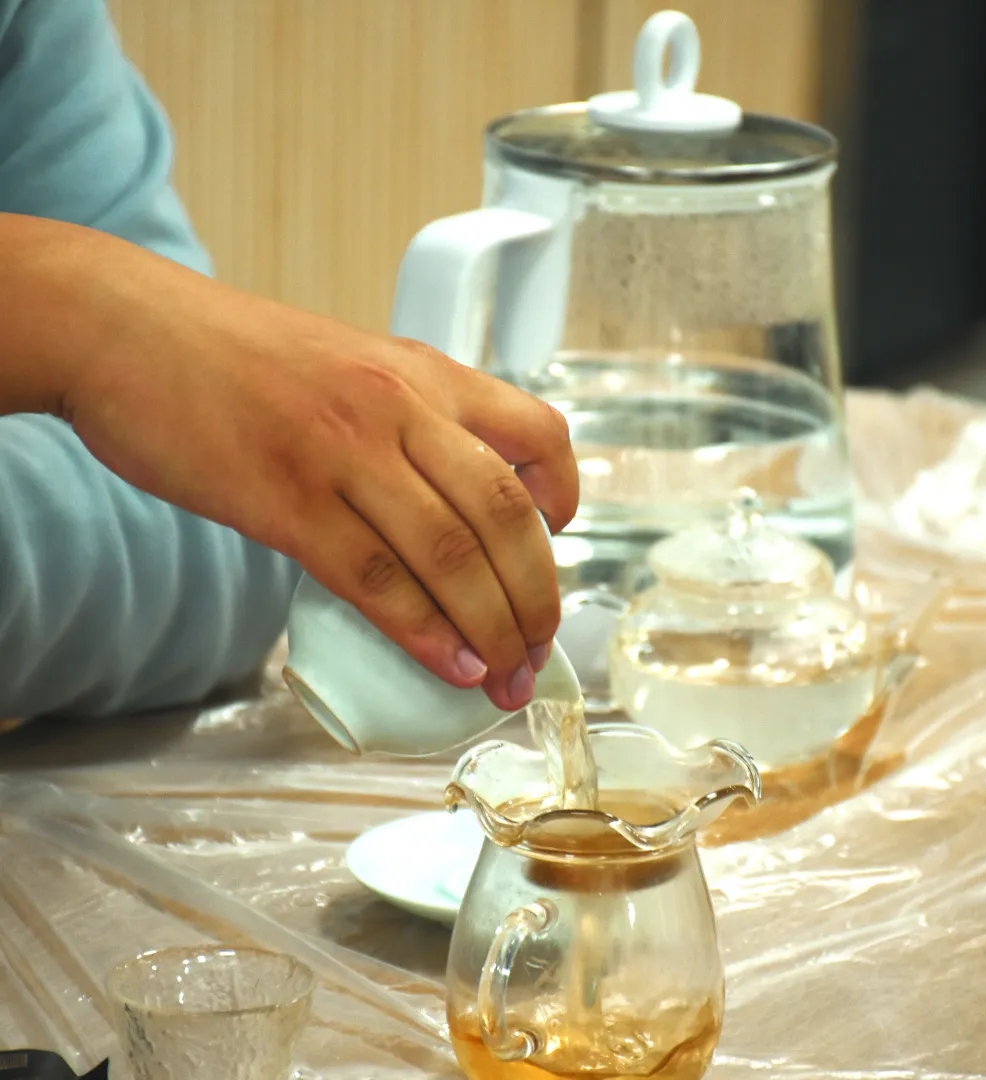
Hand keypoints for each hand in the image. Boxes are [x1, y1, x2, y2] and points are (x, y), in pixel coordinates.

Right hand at [50, 230, 578, 711]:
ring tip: (505, 679)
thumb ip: (409, 421)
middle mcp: (400, 406)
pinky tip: (449, 666)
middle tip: (538, 652)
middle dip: (536, 598)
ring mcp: (344, 452)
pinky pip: (375, 578)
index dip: (564, 494)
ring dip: (491, 629)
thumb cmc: (236, 357)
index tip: (559, 538)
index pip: (539, 431)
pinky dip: (423, 632)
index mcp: (424, 371)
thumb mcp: (351, 364)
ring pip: (450, 554)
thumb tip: (448, 502)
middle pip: (505, 515)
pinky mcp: (285, 501)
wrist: (125, 330)